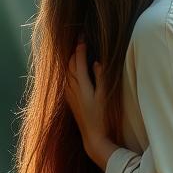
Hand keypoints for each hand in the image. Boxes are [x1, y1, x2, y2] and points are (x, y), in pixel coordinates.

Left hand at [64, 40, 116, 169]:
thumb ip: (101, 77)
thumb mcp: (105, 96)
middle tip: (80, 39)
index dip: (80, 47)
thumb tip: (96, 62)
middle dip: (75, 51)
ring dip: (71, 60)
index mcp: (81, 85)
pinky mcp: (70, 100)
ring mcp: (69, 94)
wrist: (92, 136)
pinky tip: (74, 69)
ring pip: (67, 71)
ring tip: (77, 50)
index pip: (78, 61)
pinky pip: (67, 79)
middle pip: (70, 64)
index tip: (83, 36)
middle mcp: (72, 88)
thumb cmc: (102, 117)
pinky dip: (70, 70)